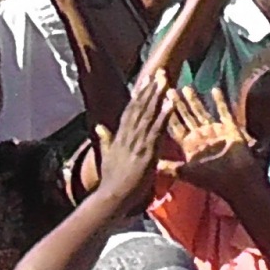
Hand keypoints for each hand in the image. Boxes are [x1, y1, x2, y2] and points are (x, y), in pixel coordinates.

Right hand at [97, 71, 172, 207]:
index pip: (130, 110)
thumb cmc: (111, 181)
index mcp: (120, 136)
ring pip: (148, 114)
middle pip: (140, 107)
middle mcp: (128, 136)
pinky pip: (156, 130)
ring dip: (157, 96)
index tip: (146, 80)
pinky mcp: (146, 151)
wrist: (112, 196)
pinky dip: (163, 115)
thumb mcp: (106, 156)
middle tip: (160, 73)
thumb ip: (105, 139)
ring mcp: (137, 142)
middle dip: (150, 89)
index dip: (139, 94)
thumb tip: (99, 126)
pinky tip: (170, 103)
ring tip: (166, 81)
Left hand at [165, 85, 257, 193]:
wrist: (238, 182)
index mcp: (189, 145)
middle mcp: (200, 136)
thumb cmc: (212, 178)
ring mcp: (215, 131)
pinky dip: (220, 101)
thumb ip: (169, 167)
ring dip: (195, 100)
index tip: (156, 103)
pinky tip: (215, 89)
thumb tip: (149, 164)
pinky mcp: (230, 128)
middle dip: (177, 103)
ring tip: (186, 87)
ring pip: (202, 112)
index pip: (174, 126)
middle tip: (168, 88)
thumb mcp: (187, 173)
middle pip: (186, 116)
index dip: (165, 115)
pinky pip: (224, 112)